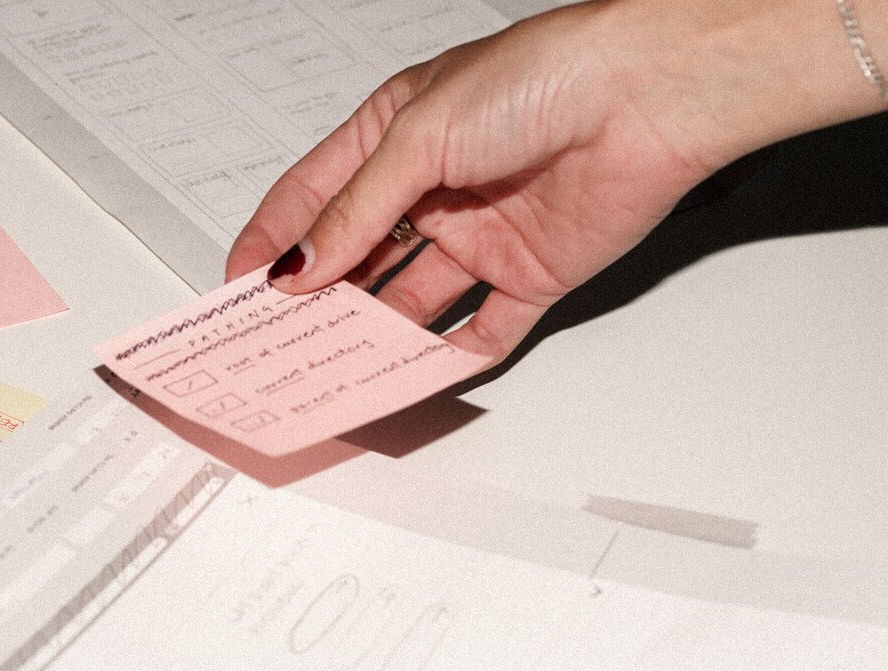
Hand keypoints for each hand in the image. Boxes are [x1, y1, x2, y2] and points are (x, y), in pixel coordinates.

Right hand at [226, 0, 781, 365]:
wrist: (650, 94)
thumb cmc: (542, 77)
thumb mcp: (419, 138)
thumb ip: (355, 211)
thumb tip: (300, 267)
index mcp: (395, 135)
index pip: (313, 198)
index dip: (272, 243)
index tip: (237, 289)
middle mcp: (434, 186)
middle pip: (356, 257)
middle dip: (314, 301)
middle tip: (274, 343)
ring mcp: (480, 232)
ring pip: (409, 300)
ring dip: (371, 334)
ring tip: (330, 369)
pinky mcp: (530, 272)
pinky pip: (480, 327)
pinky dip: (446, 355)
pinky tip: (410, 376)